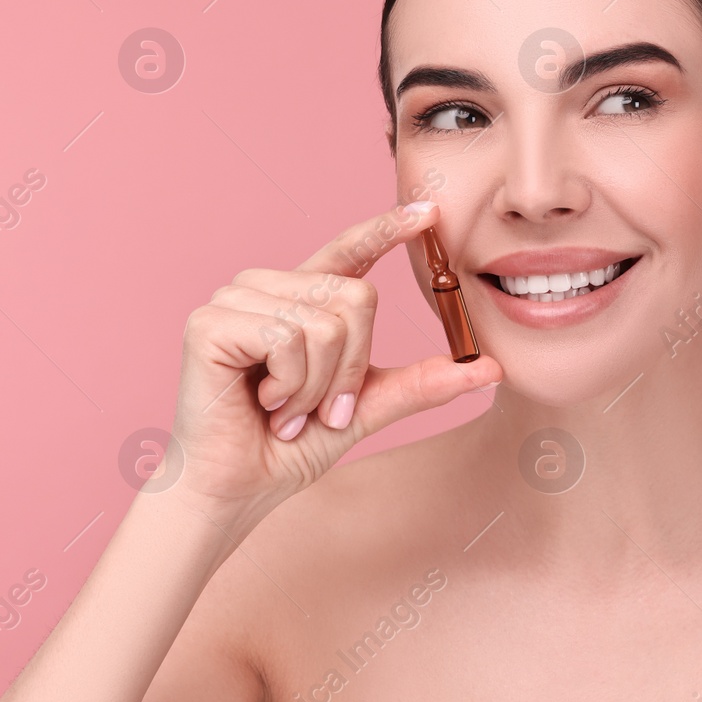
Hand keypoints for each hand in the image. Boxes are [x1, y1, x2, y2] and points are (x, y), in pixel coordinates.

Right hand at [165, 201, 499, 530]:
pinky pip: (288, 338)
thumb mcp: (367, 408)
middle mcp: (268, 287)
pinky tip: (263, 404)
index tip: (429, 211)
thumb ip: (423, 383)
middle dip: (351, 369)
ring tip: (285, 409)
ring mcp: (234, 299)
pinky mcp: (209, 322)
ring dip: (318, 385)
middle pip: (357, 297)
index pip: (351, 249)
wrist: (237, 489)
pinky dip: (290, 385)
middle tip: (318, 408)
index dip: (388, 228)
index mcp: (303, 300)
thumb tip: (492, 368)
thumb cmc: (291, 447)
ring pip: (326, 322)